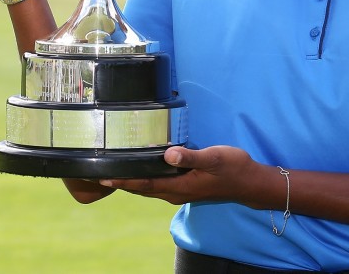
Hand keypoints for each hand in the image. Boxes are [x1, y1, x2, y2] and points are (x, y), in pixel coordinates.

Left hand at [98, 146, 270, 207]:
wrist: (249, 183)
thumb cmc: (233, 169)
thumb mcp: (214, 159)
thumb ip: (191, 157)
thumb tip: (169, 154)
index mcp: (179, 187)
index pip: (144, 184)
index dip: (123, 181)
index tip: (103, 176)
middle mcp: (175, 192)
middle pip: (141, 188)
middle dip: (121, 182)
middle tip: (99, 173)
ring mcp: (180, 191)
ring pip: (148, 187)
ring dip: (131, 182)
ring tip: (114, 172)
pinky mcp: (185, 187)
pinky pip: (158, 185)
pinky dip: (145, 179)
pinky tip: (142, 169)